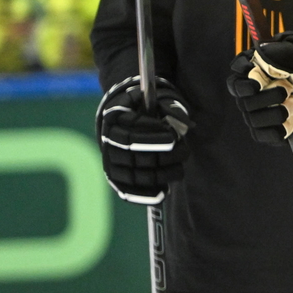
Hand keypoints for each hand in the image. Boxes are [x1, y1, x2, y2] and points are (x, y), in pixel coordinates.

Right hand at [97, 75, 191, 204]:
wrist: (126, 117)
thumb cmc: (146, 106)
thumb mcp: (156, 98)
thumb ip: (170, 107)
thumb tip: (185, 123)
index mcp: (115, 116)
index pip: (131, 130)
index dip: (152, 136)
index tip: (173, 137)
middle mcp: (108, 140)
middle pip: (132, 153)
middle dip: (161, 155)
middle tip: (184, 151)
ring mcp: (109, 160)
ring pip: (131, 173)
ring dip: (158, 174)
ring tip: (179, 170)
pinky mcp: (114, 176)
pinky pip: (126, 189)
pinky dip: (144, 193)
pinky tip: (162, 192)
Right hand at [225, 25, 292, 144]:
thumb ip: (276, 55)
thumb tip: (258, 60)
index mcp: (254, 68)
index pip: (236, 75)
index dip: (244, 82)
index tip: (258, 83)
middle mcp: (252, 90)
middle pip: (244, 100)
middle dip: (268, 97)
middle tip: (289, 90)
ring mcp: (258, 110)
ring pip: (254, 120)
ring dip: (276, 113)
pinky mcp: (269, 127)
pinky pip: (264, 135)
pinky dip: (279, 130)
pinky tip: (292, 120)